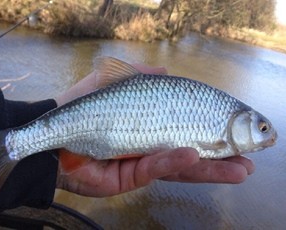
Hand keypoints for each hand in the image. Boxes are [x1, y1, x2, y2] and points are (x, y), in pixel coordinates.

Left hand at [55, 62, 254, 196]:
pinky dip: (172, 161)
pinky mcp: (129, 177)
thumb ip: (141, 74)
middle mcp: (151, 143)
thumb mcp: (113, 79)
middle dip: (221, 156)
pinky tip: (192, 154)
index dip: (211, 129)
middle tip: (248, 161)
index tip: (237, 131)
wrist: (54, 133)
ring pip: (181, 166)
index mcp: (150, 122)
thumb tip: (167, 71)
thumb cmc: (80, 105)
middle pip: (191, 151)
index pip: (187, 126)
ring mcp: (142, 162)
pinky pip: (155, 168)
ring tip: (239, 170)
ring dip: (210, 167)